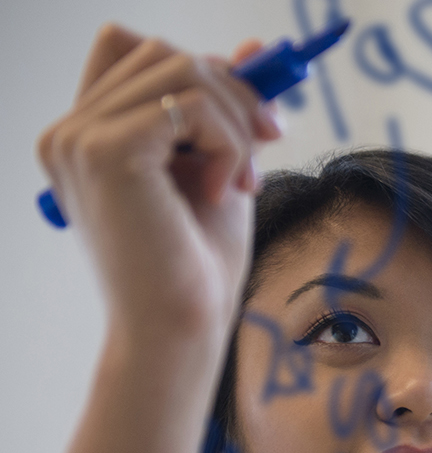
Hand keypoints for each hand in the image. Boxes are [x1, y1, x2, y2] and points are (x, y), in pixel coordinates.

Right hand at [36, 25, 282, 340]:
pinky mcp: (107, 151)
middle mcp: (67, 132)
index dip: (201, 71)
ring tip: (245, 180)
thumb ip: (227, 109)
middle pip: (162, 51)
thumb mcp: (220, 165)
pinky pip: (191, 102)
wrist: (179, 329)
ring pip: (182, 69)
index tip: (251, 121)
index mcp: (84, 136)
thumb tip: (254, 49)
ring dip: (236, 120)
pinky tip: (226, 189)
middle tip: (268, 144)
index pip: (133, 49)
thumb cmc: (196, 263)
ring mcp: (79, 138)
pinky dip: (228, 141)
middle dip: (232, 92)